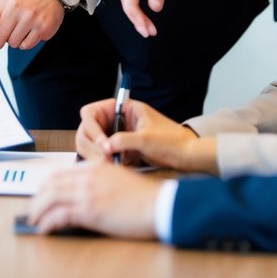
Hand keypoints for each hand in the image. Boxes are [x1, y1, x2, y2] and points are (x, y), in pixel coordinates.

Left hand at [0, 0, 63, 50]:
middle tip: (5, 36)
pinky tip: (32, 31)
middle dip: (0, 41)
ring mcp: (31, 21)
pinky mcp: (42, 29)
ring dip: (16, 41)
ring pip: (14, 44)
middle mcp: (18, 12)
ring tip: (23, 28)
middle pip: (0, 39)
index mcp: (6, 4)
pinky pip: (27, 46)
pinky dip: (27, 42)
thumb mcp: (9, 0)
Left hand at [28, 162, 161, 239]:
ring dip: (38, 210)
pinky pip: (59, 216)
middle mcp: (87, 177)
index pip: (61, 173)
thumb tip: (84, 193)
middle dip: (37, 198)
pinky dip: (47, 223)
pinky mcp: (89, 211)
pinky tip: (44, 229)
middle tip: (33, 209)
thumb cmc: (143, 196)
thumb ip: (99, 181)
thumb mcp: (117, 179)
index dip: (47, 185)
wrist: (157, 204)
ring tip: (34, 220)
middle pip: (51, 184)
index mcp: (94, 167)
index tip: (42, 195)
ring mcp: (87, 193)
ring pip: (50, 198)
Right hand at [75, 98, 213, 172]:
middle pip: (88, 129)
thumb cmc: (172, 142)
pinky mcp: (122, 149)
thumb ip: (122, 140)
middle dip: (92, 144)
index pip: (91, 112)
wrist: (188, 156)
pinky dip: (103, 161)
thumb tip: (103, 147)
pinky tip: (110, 168)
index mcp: (123, 109)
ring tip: (107, 165)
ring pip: (93, 143)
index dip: (92, 128)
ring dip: (96, 154)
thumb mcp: (145, 140)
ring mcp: (118, 135)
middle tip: (103, 159)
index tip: (101, 143)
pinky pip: (104, 154)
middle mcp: (118, 120)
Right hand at [113, 0, 180, 37]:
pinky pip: (129, 0)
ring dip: (137, 18)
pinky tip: (143, 20)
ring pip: (127, 4)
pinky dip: (136, 11)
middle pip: (127, 6)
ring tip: (149, 29)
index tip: (148, 30)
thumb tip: (155, 9)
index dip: (138, 19)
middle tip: (150, 33)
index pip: (130, 2)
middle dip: (138, 21)